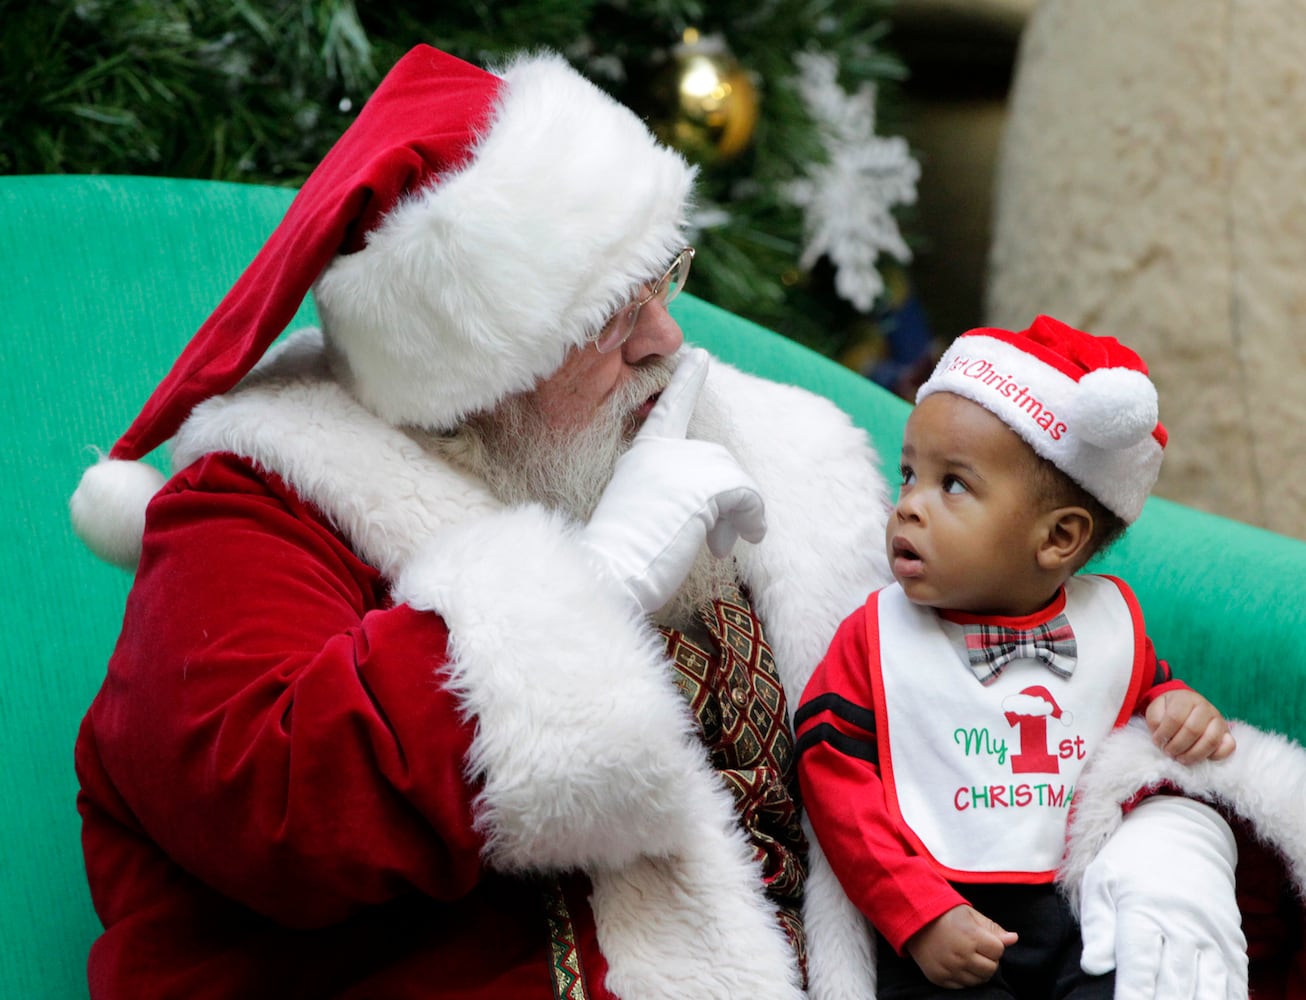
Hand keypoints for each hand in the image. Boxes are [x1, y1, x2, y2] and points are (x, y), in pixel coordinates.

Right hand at [580, 348, 765, 612]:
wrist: (612, 572)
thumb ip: (675, 489)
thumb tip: (724, 497)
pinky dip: (751, 519)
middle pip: (719, 460)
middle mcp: (660, 449)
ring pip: (734, 478)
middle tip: (718, 539)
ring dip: (737, 514)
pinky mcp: (702, 486)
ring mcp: (681, 464)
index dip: (686, 381)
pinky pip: (747, 495)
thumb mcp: (647, 508)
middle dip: (727, 498)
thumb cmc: (624, 553)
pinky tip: (739, 541)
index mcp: (643, 451)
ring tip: (720, 544)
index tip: (698, 354)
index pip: (670, 408)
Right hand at [905, 904, 1017, 988]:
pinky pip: (962, 986)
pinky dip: (964, 977)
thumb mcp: (971, 915)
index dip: (994, 945)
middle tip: (977, 949)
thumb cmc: (946, 915)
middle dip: (988, 959)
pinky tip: (958, 963)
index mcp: (970, 936)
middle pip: (990, 969)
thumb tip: (1014, 939)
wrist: (915, 920)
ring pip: (978, 980)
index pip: (998, 951)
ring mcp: (949, 969)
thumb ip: (993, 928)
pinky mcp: (939, 978)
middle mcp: (960, 955)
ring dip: (977, 970)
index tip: (984, 939)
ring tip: (968, 956)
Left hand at [1079, 796, 1247, 998]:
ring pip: (1208, 990)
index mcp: (1142, 911)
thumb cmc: (1132, 860)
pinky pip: (1235, 984)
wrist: (1184, 831)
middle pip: (1174, 986)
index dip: (1133, 996)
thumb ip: (1097, 926)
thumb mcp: (1101, 880)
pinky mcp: (1233, 943)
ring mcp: (1211, 936)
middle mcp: (1181, 926)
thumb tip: (1093, 966)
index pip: (1138, 967)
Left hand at [1146, 689, 1235, 763]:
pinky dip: (1216, 756)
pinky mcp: (1227, 733)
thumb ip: (1155, 720)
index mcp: (1186, 699)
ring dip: (1193, 754)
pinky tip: (1201, 758)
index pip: (1175, 718)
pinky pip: (1228, 747)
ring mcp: (1219, 720)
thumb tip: (1161, 737)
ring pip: (1210, 740)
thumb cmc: (1169, 709)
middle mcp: (1205, 707)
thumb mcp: (1156, 709)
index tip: (1157, 742)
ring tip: (1180, 758)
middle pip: (1193, 730)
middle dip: (1177, 746)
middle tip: (1168, 753)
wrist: (1186, 705)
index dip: (1164, 734)